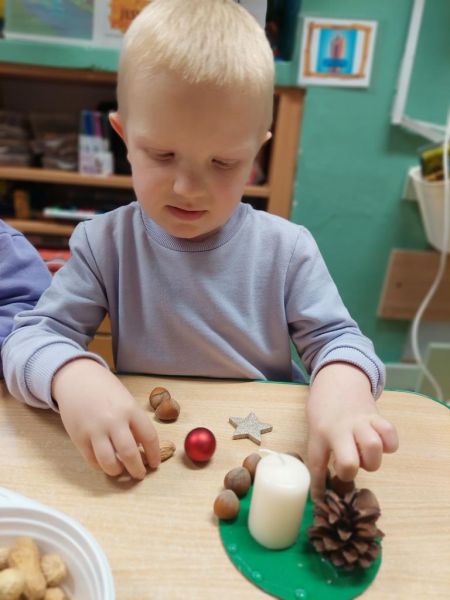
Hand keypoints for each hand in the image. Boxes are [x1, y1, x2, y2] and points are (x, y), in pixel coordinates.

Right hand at [52, 359, 159, 478]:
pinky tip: (105, 463)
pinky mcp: (78, 437)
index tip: (155, 463)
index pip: (149, 437)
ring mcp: (94, 430)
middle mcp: (113, 420)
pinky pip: (92, 460)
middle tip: (140, 474)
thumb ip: (134, 421)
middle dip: (138, 469)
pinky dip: (101, 466)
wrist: (76, 378)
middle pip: (130, 454)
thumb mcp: (125, 399)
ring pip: (109, 462)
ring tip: (121, 470)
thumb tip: (142, 448)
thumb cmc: (105, 389)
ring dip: (117, 471)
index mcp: (130, 409)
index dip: (154, 454)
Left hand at [306, 363, 397, 499]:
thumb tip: (324, 479)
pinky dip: (390, 444)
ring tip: (365, 456)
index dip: (318, 486)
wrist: (339, 375)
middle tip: (347, 469)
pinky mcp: (377, 416)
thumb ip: (320, 445)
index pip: (316, 464)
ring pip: (373, 448)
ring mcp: (360, 422)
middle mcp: (340, 428)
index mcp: (319, 431)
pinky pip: (390, 435)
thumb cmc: (324, 404)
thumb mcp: (313, 423)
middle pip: (349, 462)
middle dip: (350, 474)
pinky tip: (382, 443)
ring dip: (371, 460)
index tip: (320, 500)